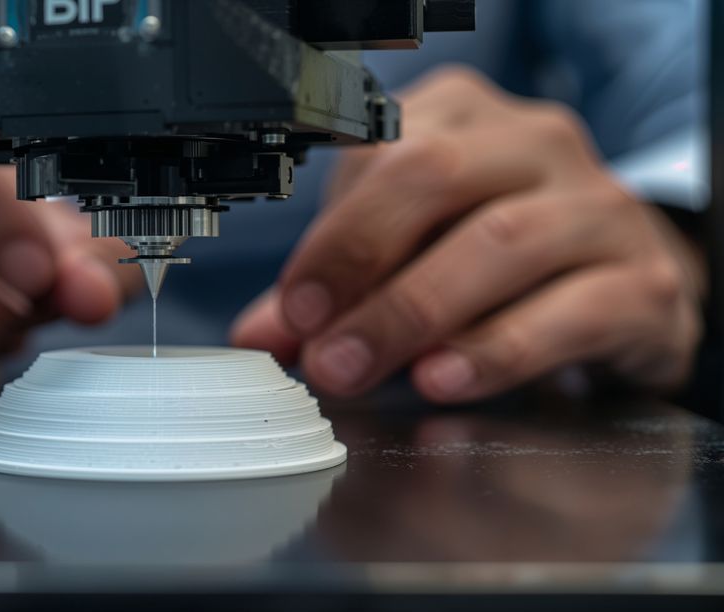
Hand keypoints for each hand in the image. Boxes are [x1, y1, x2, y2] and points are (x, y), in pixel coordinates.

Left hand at [232, 67, 705, 401]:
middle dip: (363, 266)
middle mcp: (533, 144)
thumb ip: (336, 290)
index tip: (294, 310)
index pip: (382, 154)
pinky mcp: (643, 280)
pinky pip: (573, 309)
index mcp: (462, 118)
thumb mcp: (408, 257)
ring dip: (416, 313)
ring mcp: (598, 205)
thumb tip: (261, 335)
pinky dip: (500, 349)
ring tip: (361, 370)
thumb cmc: (497, 263)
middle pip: (435, 180)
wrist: (622, 289)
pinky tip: (445, 379)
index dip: (330, 236)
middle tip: (321, 349)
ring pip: (502, 241)